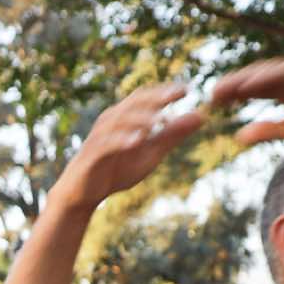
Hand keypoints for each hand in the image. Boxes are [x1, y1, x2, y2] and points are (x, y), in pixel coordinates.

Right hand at [45, 83, 205, 214]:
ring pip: (120, 121)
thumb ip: (172, 136)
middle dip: (155, 98)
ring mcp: (100, 137)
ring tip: (162, 121)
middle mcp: (110, 121)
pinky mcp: (91, 155)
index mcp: (125, 117)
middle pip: (133, 104)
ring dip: (142, 119)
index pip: (144, 97)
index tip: (186, 90)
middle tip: (176, 96)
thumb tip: (201, 116)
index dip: (164, 91)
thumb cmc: (116, 170)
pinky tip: (138, 140)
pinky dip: (122, 140)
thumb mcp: (150, 154)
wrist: (83, 194)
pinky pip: (107, 144)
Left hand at [210, 55, 283, 149]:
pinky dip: (271, 76)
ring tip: (223, 88)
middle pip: (258, 79)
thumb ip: (271, 131)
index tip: (211, 105)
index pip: (255, 91)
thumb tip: (237, 137)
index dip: (234, 96)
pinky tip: (251, 83)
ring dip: (246, 79)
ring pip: (271, 72)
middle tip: (209, 95)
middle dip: (234, 86)